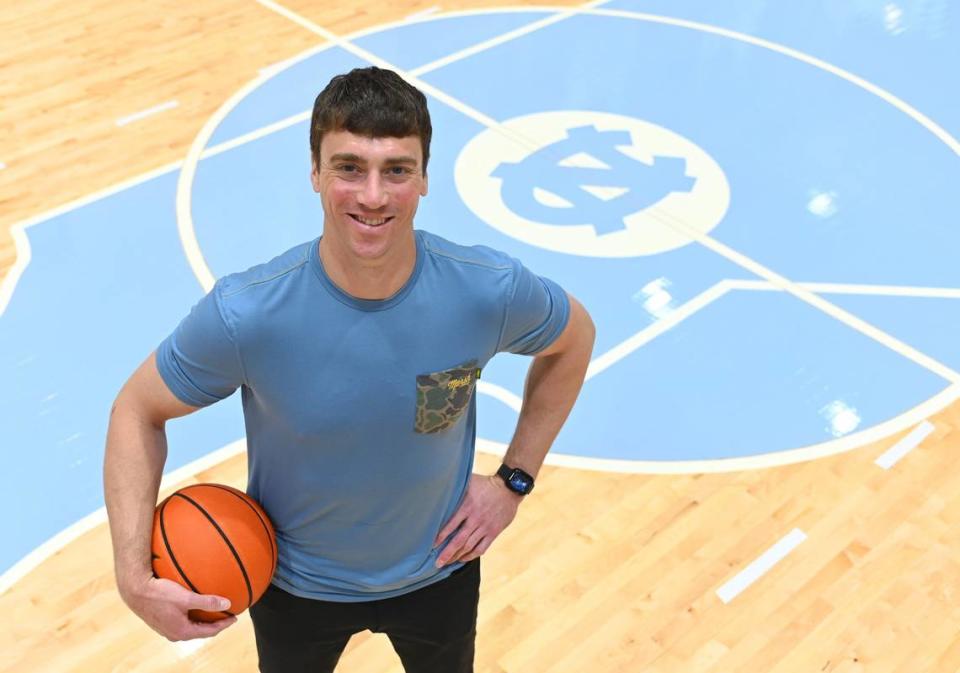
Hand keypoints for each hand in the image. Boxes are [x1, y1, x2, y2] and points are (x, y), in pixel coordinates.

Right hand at [120, 574, 236, 640]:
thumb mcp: (186, 598)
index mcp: (182, 631)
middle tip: (226, 615)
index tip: (235, 618)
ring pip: (190, 626)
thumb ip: (207, 602)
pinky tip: (194, 604)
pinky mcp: (161, 620)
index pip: (209, 632)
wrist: (135, 590)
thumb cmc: (159, 593)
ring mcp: (167, 628)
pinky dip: (192, 615)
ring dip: (203, 620)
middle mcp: (174, 633)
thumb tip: (228, 604)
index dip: (224, 625)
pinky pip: (182, 620)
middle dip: (214, 624)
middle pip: (200, 631)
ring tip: (213, 611)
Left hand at [434, 473, 522, 566]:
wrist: (508, 488)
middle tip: (437, 563)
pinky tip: (463, 559)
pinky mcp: (494, 532)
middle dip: (446, 553)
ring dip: (457, 556)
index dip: (440, 537)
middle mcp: (476, 518)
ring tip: (447, 563)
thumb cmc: (485, 484)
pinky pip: (481, 548)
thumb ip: (456, 488)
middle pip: (459, 540)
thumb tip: (437, 488)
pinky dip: (471, 556)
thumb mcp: (469, 482)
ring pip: (469, 546)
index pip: (450, 525)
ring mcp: (485, 526)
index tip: (432, 546)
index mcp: (467, 506)